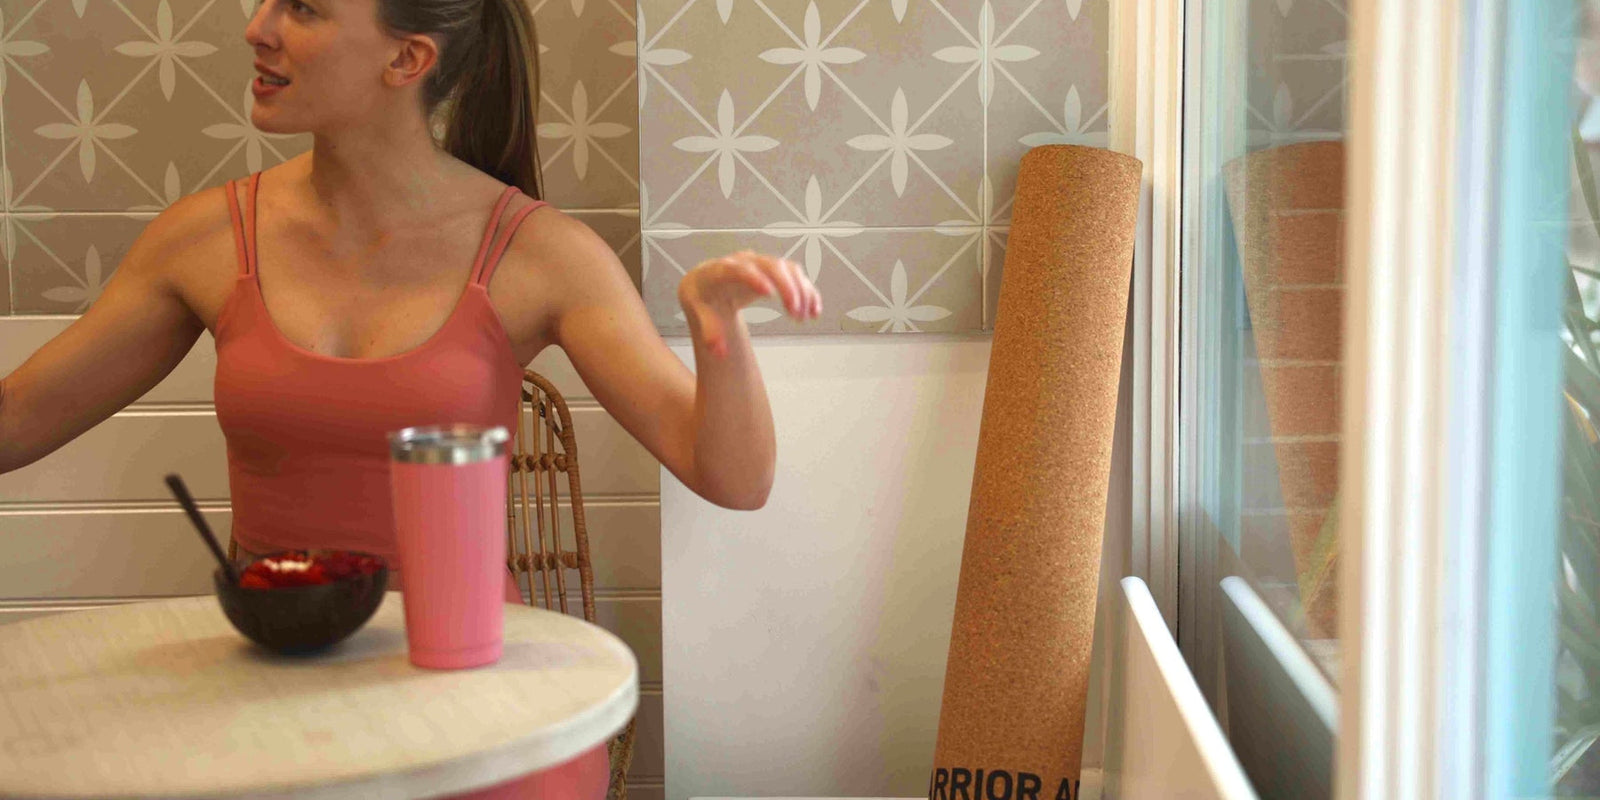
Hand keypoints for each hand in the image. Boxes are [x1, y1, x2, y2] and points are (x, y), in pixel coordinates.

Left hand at [678, 250, 822, 357]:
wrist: (708, 282)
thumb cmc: (703, 294)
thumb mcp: (698, 310)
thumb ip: (709, 331)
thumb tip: (720, 352)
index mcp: (723, 269)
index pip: (740, 269)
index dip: (755, 278)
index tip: (769, 294)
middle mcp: (746, 262)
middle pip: (772, 266)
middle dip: (787, 287)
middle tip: (795, 312)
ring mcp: (763, 265)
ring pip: (788, 269)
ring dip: (801, 291)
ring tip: (805, 317)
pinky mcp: (775, 272)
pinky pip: (797, 276)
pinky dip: (808, 291)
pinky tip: (814, 311)